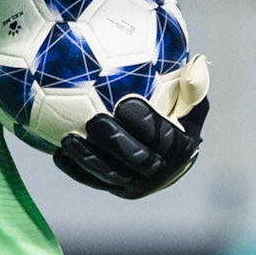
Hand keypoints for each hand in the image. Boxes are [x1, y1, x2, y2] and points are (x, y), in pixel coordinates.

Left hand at [54, 58, 209, 199]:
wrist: (163, 145)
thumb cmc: (175, 109)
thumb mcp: (188, 97)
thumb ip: (192, 83)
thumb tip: (196, 65)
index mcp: (182, 149)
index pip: (164, 138)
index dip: (146, 121)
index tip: (125, 101)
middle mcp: (162, 173)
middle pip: (136, 159)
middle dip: (115, 141)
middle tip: (94, 120)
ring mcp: (137, 185)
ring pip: (111, 174)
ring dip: (88, 158)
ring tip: (68, 139)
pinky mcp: (117, 189)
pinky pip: (94, 180)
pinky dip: (76, 169)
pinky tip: (58, 153)